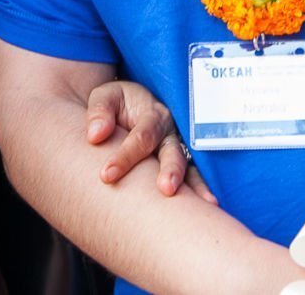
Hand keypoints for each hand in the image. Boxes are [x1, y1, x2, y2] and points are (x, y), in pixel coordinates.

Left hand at [84, 80, 216, 204]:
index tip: (105, 176)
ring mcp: (177, 150)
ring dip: (194, 185)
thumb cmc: (115, 104)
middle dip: (170, 170)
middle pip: (172, 152)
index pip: (141, 137)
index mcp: (152, 114)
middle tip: (166, 189)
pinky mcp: (178, 165)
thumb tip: (95, 135)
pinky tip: (208, 207)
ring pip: (187, 167)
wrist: (127, 106)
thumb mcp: (104, 97)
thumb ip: (100, 112)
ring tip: (202, 203)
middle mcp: (170, 133)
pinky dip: (199, 192)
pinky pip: (191, 179)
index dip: (125, 156)